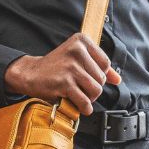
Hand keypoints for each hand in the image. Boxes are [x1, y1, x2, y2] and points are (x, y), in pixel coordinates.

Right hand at [4, 33, 120, 115]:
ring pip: (96, 90)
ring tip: (79, 96)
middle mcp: (77, 51)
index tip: (86, 78)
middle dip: (93, 88)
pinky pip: (85, 101)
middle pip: (101, 78)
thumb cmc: (56, 68)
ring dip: (89, 98)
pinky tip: (78, 106)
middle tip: (80, 89)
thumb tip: (118, 79)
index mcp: (82, 41)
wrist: (31, 74)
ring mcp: (70, 67)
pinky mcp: (65, 82)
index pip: (105, 64)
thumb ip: (99, 67)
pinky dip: (84, 108)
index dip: (98, 75)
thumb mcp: (78, 60)